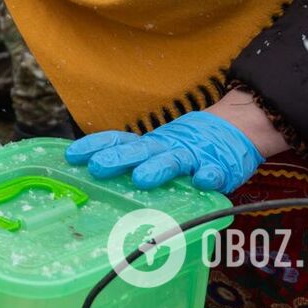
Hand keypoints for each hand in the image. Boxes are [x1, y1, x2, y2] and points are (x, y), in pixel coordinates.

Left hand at [65, 110, 265, 194]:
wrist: (236, 127)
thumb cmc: (188, 145)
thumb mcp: (158, 148)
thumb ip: (135, 158)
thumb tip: (94, 170)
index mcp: (151, 145)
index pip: (118, 141)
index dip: (95, 146)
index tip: (72, 155)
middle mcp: (167, 147)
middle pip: (140, 150)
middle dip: (118, 159)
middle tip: (98, 168)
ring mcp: (194, 156)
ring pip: (174, 161)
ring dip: (158, 169)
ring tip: (142, 179)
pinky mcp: (220, 167)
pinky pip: (215, 172)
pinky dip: (209, 176)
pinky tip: (202, 181)